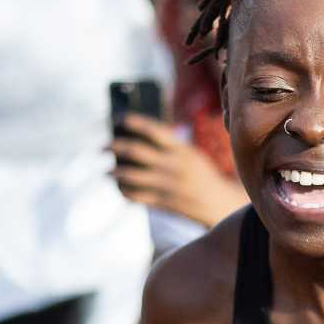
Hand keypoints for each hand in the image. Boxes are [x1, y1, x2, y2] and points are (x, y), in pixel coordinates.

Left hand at [109, 115, 246, 228]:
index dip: (134, 122)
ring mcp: (169, 186)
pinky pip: (138, 197)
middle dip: (115, 147)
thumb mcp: (191, 155)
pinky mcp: (166, 203)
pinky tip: (120, 188)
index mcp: (183, 150)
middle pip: (136, 152)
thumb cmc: (202, 175)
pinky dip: (126, 192)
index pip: (154, 130)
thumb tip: (136, 138)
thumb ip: (169, 147)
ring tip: (105, 172)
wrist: (220, 205)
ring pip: (132, 177)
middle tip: (102, 146)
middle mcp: (174, 166)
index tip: (118, 118)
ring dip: (115, 173)